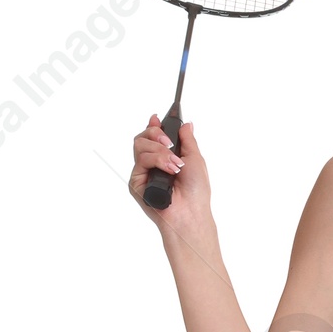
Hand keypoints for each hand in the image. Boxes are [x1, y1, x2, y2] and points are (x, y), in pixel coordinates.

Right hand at [129, 114, 213, 240]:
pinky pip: (141, 160)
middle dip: (156, 134)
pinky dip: (157, 161)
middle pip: (142, 137)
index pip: (153, 137)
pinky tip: (169, 171)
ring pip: (140, 145)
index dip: (153, 126)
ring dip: (160, 151)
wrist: (190, 212)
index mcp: (165, 158)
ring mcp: (143, 173)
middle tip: (170, 144)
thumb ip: (187, 140)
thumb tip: (186, 124)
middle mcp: (152, 165)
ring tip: (175, 165)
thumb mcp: (195, 159)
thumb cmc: (196, 192)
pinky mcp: (136, 182)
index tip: (157, 118)